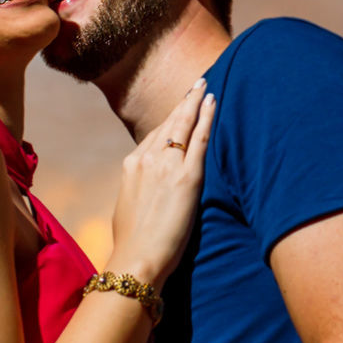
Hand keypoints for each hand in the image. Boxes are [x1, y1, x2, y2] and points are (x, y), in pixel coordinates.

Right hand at [109, 78, 214, 284]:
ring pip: (183, 125)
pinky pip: (199, 139)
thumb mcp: (128, 206)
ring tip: (205, 87)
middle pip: (169, 124)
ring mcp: (167, 165)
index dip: (169, 120)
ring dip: (195, 103)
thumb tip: (148, 188)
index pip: (154, 136)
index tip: (179, 108)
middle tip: (197, 85)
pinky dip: (207, 118)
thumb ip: (140, 188)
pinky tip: (213, 103)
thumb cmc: (134, 242)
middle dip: (184, 103)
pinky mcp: (187, 176)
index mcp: (131, 165)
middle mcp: (147, 159)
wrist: (137, 258)